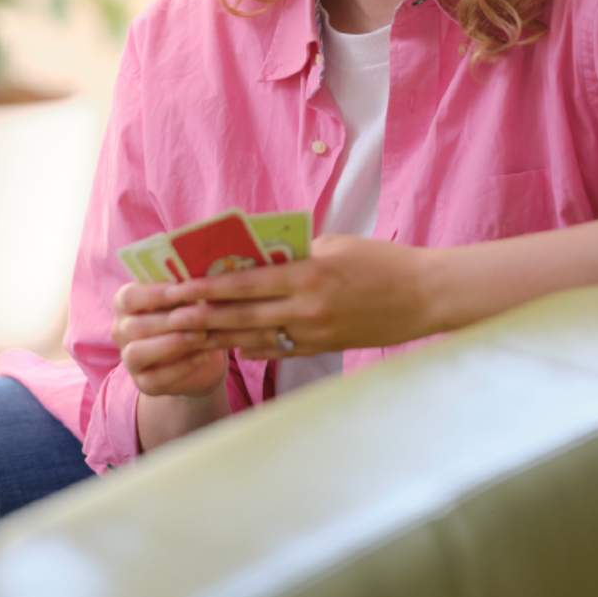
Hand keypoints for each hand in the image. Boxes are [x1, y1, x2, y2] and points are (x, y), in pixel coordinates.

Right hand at [112, 281, 227, 397]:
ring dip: (171, 344)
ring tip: (200, 336)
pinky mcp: (143, 383)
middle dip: (168, 321)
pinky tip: (203, 356)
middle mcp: (121, 331)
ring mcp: (128, 359)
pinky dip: (181, 367)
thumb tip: (194, 276)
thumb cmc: (189, 315)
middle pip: (133, 326)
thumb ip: (182, 289)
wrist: (198, 354)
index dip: (153, 294)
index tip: (180, 291)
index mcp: (126, 304)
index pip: (128, 297)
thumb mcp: (185, 299)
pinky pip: (155, 379)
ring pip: (137, 353)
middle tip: (199, 316)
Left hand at [161, 235, 433, 358]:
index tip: (179, 287)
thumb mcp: (333, 246)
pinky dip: (255, 347)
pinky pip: (281, 350)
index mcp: (307, 275)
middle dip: (204, 317)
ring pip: (256, 337)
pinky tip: (234, 346)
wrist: (425, 295)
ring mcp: (316, 332)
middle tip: (172, 318)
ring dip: (222, 336)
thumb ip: (293, 254)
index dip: (208, 288)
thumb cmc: (380, 261)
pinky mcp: (325, 348)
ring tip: (192, 335)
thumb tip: (256, 258)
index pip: (245, 284)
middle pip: (242, 315)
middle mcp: (306, 308)